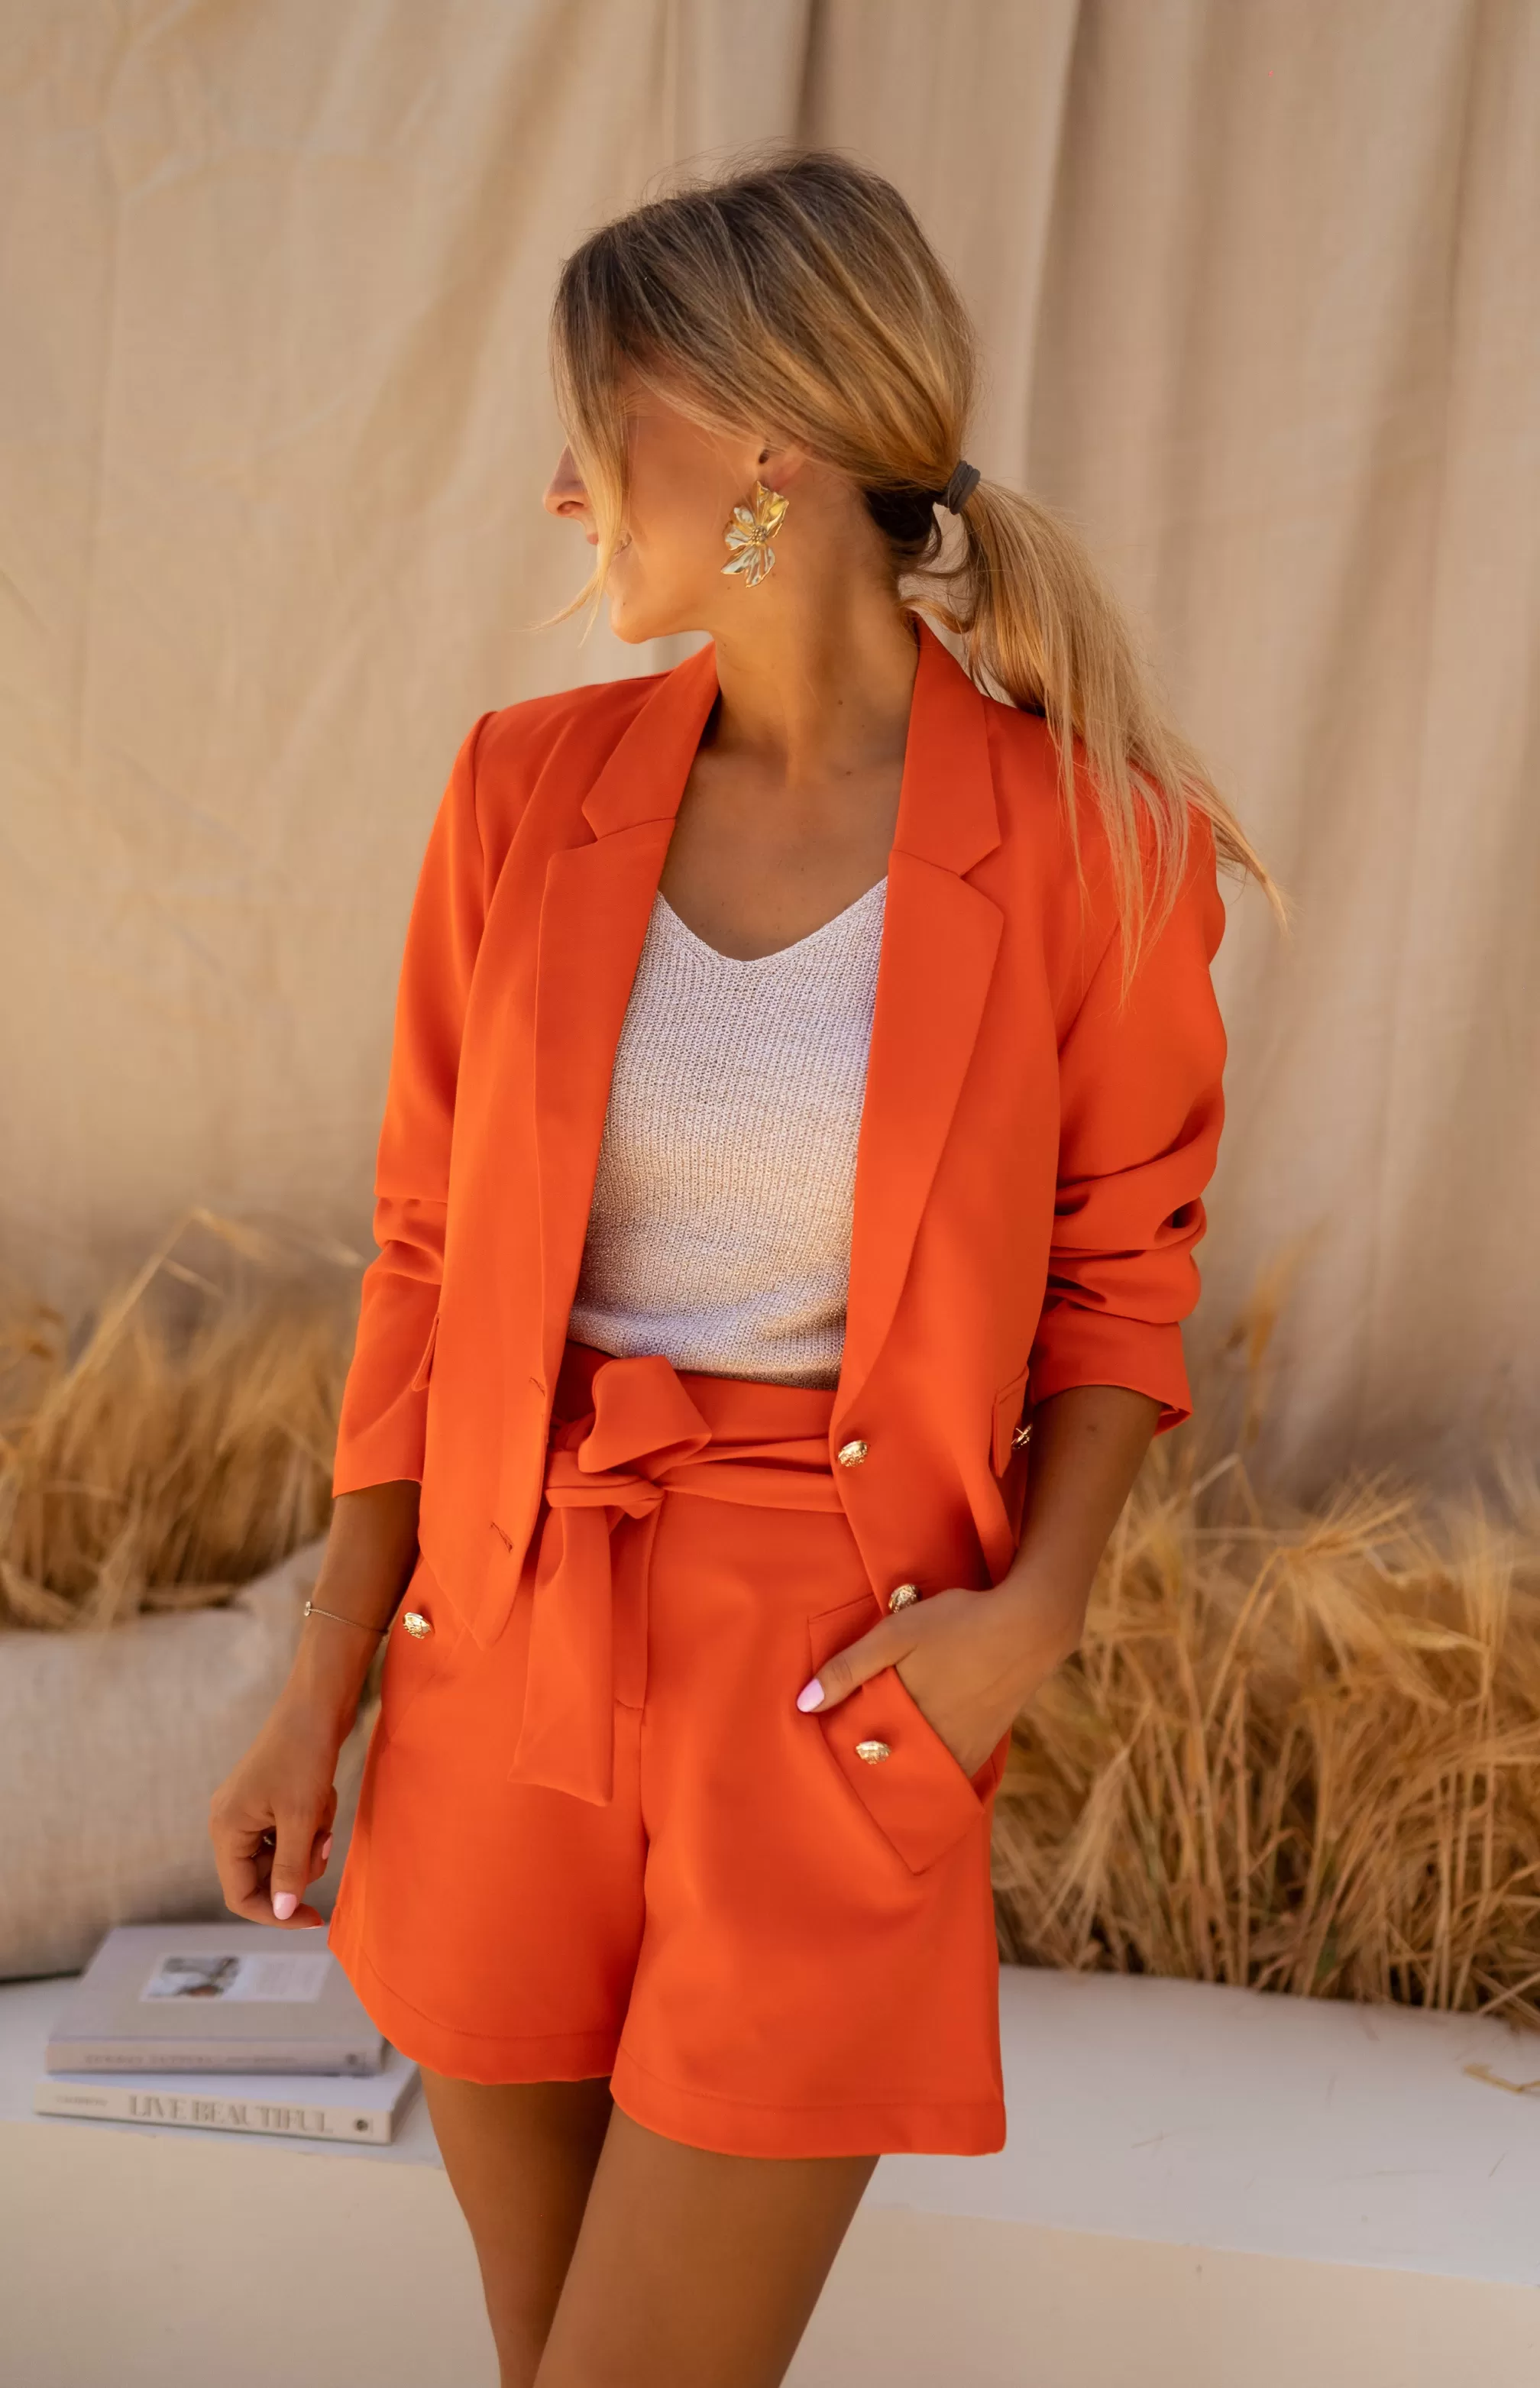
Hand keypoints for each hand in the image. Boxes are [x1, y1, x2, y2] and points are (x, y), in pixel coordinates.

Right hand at [209, 1693, 348, 1929]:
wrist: (317, 1704)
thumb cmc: (304, 1755)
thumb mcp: (302, 1817)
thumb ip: (290, 1869)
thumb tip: (283, 1913)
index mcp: (226, 1830)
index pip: (241, 1896)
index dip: (276, 1914)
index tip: (314, 1918)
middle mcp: (229, 1823)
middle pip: (265, 1876)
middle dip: (300, 1865)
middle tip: (324, 1841)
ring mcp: (248, 1811)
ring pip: (283, 1855)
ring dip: (309, 1841)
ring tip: (322, 1808)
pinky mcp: (269, 1801)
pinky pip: (291, 1832)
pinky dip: (311, 1823)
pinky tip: (321, 1795)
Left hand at [795, 1575, 1084, 1779]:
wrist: (1029, 1627)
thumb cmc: (957, 1625)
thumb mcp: (895, 1634)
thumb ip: (849, 1669)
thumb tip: (804, 1704)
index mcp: (905, 1723)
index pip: (858, 1756)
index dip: (840, 1749)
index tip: (827, 1740)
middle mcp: (934, 1748)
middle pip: (887, 1772)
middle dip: (867, 1764)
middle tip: (854, 1746)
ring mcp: (962, 1752)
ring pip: (918, 1775)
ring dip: (899, 1768)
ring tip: (884, 1749)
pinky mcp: (982, 1749)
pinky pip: (946, 1771)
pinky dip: (929, 1767)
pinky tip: (919, 1748)